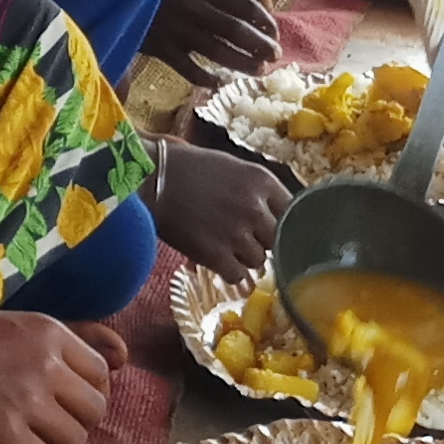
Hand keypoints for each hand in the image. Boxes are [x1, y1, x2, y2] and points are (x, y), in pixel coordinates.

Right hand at [0, 309, 113, 443]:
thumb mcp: (20, 324)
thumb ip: (75, 336)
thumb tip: (124, 358)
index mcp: (50, 332)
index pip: (101, 373)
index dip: (90, 391)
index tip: (69, 399)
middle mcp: (45, 364)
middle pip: (94, 410)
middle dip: (78, 421)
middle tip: (53, 423)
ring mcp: (26, 400)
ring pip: (75, 440)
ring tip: (37, 440)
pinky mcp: (5, 433)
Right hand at [146, 139, 284, 278]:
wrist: (150, 177)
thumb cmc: (189, 168)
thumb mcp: (234, 168)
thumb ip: (259, 191)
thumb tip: (277, 217)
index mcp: (262, 181)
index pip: (293, 213)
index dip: (284, 223)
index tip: (275, 228)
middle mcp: (255, 208)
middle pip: (277, 240)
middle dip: (262, 241)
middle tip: (244, 236)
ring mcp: (236, 234)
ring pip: (258, 261)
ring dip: (244, 257)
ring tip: (223, 244)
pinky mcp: (215, 255)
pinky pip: (237, 275)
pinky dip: (228, 271)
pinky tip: (216, 258)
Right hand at [150, 0, 280, 75]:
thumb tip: (264, 2)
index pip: (246, 6)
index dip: (266, 22)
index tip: (275, 33)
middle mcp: (193, 7)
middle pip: (237, 31)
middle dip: (261, 46)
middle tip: (275, 55)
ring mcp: (176, 29)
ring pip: (218, 52)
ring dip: (243, 64)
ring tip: (258, 69)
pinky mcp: (161, 48)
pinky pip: (189, 70)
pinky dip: (207, 79)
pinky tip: (219, 81)